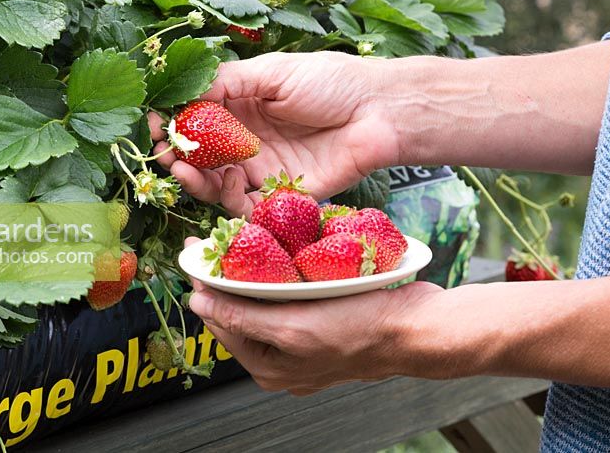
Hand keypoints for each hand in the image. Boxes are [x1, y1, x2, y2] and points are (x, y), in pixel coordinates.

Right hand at [148, 52, 399, 215]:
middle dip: (178, 157)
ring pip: (218, 184)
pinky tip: (230, 181)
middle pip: (201, 157)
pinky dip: (230, 200)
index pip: (195, 119)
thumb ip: (228, 83)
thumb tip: (184, 95)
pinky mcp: (282, 194)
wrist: (379, 112)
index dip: (172, 124)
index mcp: (243, 106)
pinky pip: (248, 207)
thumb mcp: (273, 72)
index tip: (153, 125)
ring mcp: (263, 168)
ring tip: (186, 171)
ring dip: (197, 180)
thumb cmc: (331, 82)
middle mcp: (247, 140)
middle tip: (165, 156)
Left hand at [183, 233, 450, 394]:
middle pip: (240, 311)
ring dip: (252, 274)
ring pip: (264, 303)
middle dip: (227, 278)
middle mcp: (282, 358)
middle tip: (218, 242)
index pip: (221, 321)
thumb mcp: (293, 326)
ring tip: (243, 243)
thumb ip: (242, 316)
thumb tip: (199, 304)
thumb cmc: (359, 331)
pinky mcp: (322, 324)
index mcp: (268, 366)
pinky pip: (289, 298)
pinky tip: (280, 257)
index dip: (205, 286)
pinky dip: (280, 278)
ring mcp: (302, 342)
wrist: (414, 329)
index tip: (196, 252)